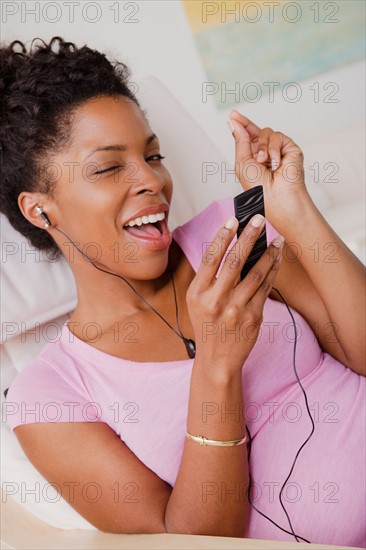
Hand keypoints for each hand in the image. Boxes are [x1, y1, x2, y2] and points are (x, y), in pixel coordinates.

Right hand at [186, 214, 283, 376]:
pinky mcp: (253, 317)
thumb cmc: (207, 326)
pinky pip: (266, 288)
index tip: (233, 220)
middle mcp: (216, 300)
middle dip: (248, 237)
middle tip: (259, 219)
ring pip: (255, 273)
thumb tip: (227, 246)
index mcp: (198, 293)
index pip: (211, 258)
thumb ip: (207, 278)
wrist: (218, 359)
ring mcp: (236, 309)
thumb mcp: (196, 302)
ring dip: (268, 253)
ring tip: (276, 239)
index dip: (222, 236)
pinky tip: (277, 259)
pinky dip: (272, 271)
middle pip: (234, 261)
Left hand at [228, 110, 309, 226]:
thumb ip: (240, 140)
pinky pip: (278, 137)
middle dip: (246, 124)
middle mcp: (266, 153)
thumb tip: (234, 122)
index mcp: (253, 158)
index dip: (241, 126)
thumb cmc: (259, 187)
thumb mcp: (242, 162)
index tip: (232, 115)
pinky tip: (275, 163)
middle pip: (257, 131)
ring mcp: (279, 151)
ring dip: (262, 146)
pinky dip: (274, 149)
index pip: (248, 138)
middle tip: (235, 116)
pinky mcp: (291, 149)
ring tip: (263, 161)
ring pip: (267, 132)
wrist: (277, 197)